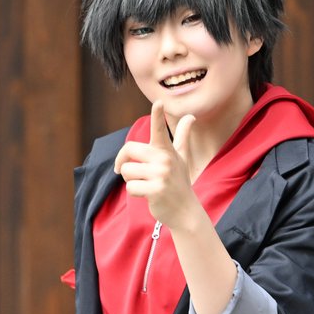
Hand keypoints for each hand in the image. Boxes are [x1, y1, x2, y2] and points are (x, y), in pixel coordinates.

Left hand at [114, 101, 196, 227]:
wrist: (186, 210)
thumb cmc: (179, 181)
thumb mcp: (181, 157)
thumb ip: (183, 136)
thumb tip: (191, 117)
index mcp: (167, 150)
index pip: (161, 129)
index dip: (158, 115)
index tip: (159, 102)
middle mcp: (165, 160)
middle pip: (129, 150)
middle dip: (122, 162)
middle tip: (128, 170)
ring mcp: (161, 175)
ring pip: (126, 171)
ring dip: (130, 180)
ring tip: (145, 184)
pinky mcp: (156, 190)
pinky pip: (130, 188)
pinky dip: (135, 193)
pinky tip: (148, 195)